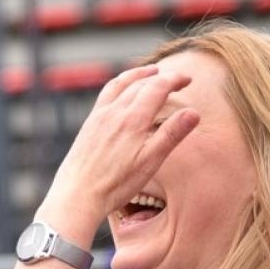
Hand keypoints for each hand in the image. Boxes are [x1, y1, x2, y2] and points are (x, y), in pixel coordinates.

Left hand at [42, 63, 200, 229]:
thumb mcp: (150, 162)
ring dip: (138, 75)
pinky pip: (106, 94)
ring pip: (120, 84)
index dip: (175, 79)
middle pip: (140, 83)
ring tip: (150, 73)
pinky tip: (122, 92)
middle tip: (177, 79)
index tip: (188, 79)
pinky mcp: (89, 125)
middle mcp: (114, 112)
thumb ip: (171, 135)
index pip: (158, 87)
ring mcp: (99, 116)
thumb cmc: (115, 184)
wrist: (76, 195)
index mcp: (133, 119)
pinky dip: (119, 84)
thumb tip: (193, 113)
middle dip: (161, 77)